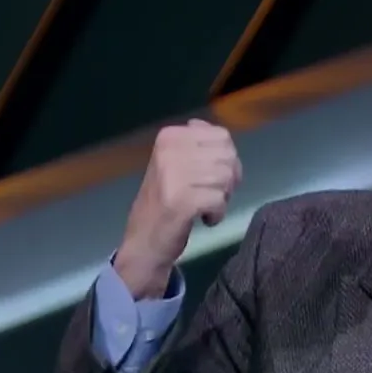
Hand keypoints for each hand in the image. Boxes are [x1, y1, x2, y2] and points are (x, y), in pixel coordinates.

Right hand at [114, 118, 241, 297]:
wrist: (143, 240)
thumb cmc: (164, 202)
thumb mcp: (174, 163)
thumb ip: (196, 145)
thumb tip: (216, 131)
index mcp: (169, 136)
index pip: (222, 136)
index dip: (227, 159)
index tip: (211, 177)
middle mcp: (170, 150)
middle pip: (228, 157)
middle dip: (227, 179)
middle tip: (209, 194)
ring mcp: (174, 175)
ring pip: (226, 179)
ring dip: (221, 198)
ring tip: (202, 207)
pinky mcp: (181, 201)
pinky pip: (219, 200)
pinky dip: (217, 214)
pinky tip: (203, 219)